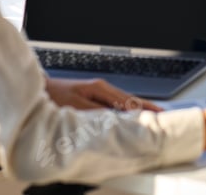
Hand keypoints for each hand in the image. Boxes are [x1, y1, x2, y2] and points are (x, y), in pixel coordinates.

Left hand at [45, 77, 161, 111]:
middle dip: (147, 107)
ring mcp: (99, 91)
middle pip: (130, 99)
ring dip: (138, 108)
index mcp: (100, 88)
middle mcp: (102, 88)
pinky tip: (132, 114)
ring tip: (153, 115)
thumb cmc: (55, 97)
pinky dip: (127, 108)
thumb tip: (117, 116)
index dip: (145, 108)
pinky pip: (116, 103)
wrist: (42, 89)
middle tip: (163, 115)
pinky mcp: (95, 95)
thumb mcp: (76, 106)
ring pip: (124, 101)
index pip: (128, 101)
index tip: (159, 113)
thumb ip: (97, 111)